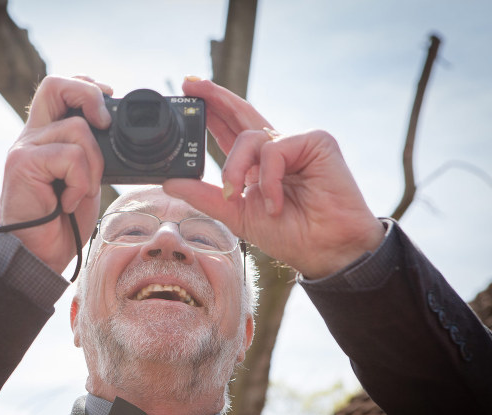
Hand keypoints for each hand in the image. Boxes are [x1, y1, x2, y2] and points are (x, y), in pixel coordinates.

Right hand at [0, 76, 112, 273]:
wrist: (38, 256)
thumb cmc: (62, 223)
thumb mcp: (85, 180)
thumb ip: (91, 153)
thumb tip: (115, 132)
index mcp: (44, 137)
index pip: (58, 89)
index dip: (86, 86)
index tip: (108, 102)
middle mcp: (30, 137)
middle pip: (55, 84)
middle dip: (88, 95)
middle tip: (105, 123)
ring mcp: (24, 148)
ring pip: (78, 130)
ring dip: (93, 165)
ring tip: (81, 192)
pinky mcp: (23, 163)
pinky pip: (71, 157)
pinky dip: (80, 182)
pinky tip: (68, 202)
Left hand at [163, 78, 383, 278]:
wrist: (325, 250)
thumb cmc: (290, 234)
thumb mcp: (237, 215)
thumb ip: (205, 196)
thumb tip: (171, 181)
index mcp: (258, 165)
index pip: (229, 132)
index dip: (211, 114)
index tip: (188, 93)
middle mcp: (276, 149)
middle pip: (241, 114)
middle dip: (215, 98)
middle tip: (190, 83)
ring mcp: (296, 143)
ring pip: (248, 139)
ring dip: (237, 170)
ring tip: (242, 199)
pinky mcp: (315, 141)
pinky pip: (273, 150)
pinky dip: (268, 179)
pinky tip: (275, 203)